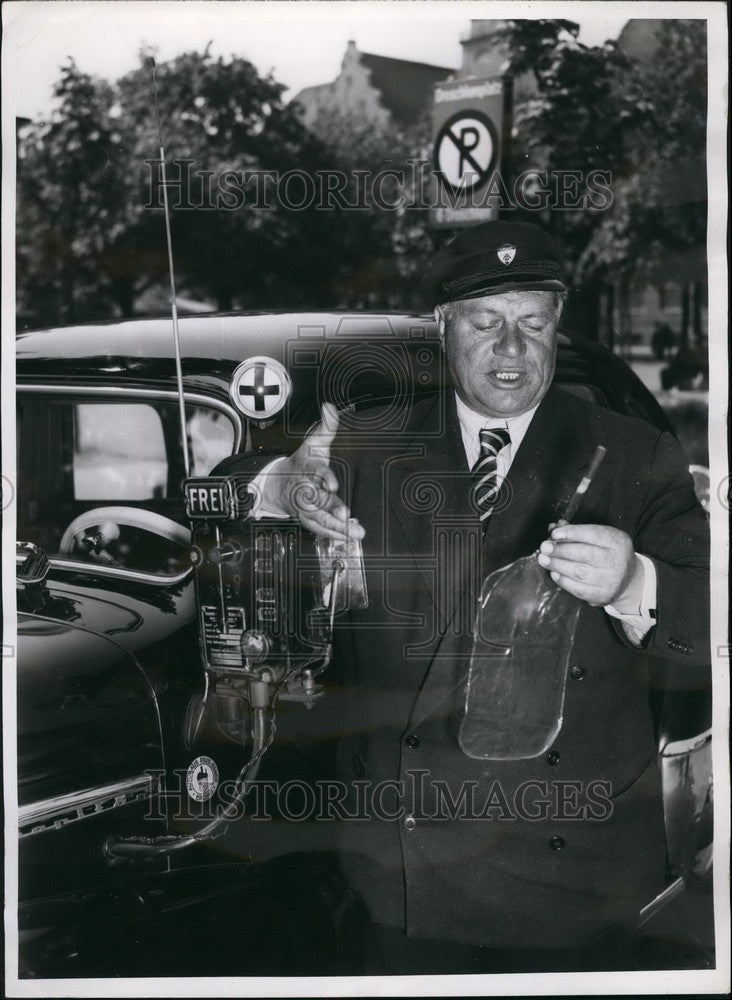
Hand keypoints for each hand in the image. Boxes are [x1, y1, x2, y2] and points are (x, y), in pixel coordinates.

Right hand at [261, 403, 363, 540]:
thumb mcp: (313, 443)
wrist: (278, 483)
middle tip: (346, 517)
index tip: (332, 485)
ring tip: (355, 533)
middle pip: (319, 500)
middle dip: (332, 510)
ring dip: (337, 527)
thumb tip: (330, 407)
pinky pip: (319, 528)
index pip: (317, 472)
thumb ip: (326, 427)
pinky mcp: (308, 518)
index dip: (325, 478)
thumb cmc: (301, 462)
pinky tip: (347, 538)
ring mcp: (305, 506)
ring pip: (320, 518)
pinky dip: (332, 534)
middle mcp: (305, 489)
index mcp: (308, 469)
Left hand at [537, 523, 640, 607]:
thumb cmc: (607, 552)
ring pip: (580, 572)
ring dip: (558, 565)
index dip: (572, 533)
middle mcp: (617, 561)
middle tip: (544, 547)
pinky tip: (554, 573)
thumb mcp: (599, 537)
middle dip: (561, 550)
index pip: (593, 534)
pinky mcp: (602, 596)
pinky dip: (564, 581)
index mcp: (617, 541)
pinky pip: (579, 589)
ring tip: (544, 559)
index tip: (554, 534)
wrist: (628, 579)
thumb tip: (553, 528)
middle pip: (585, 554)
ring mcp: (611, 580)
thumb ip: (576, 531)